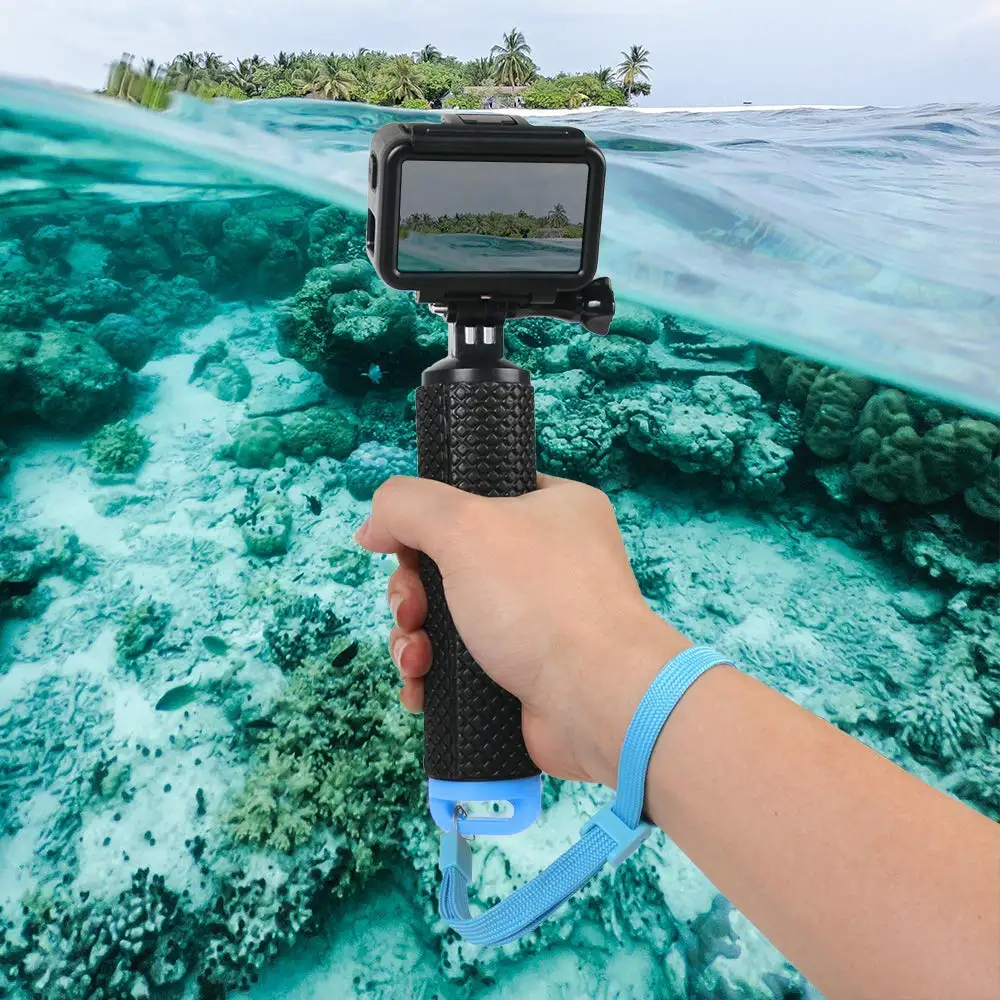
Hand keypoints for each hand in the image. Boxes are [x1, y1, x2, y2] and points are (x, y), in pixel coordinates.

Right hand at [354, 474, 689, 786]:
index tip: (401, 545)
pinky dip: (430, 674)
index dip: (427, 521)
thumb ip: (407, 507)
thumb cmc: (542, 601)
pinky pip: (456, 664)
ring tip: (416, 659)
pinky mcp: (520, 671)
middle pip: (446, 562)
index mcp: (551, 508)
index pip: (473, 495)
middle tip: (414, 611)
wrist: (595, 700)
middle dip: (411, 592)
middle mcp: (546, 559)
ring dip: (413, 637)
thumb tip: (372, 526)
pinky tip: (420, 687)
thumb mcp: (465, 526)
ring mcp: (534, 619)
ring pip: (444, 617)